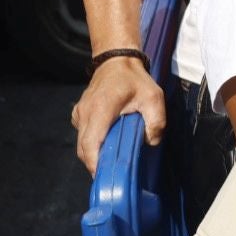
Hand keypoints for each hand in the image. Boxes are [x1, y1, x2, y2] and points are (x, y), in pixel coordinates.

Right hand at [71, 58, 164, 174]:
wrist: (117, 60)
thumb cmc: (135, 79)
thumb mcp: (154, 97)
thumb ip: (156, 121)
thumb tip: (151, 142)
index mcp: (101, 110)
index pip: (91, 144)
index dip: (95, 163)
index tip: (105, 175)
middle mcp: (85, 113)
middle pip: (84, 148)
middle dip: (96, 163)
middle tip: (113, 173)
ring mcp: (79, 114)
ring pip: (81, 143)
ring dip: (94, 154)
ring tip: (112, 160)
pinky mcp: (79, 114)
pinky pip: (82, 135)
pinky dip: (92, 144)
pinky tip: (107, 144)